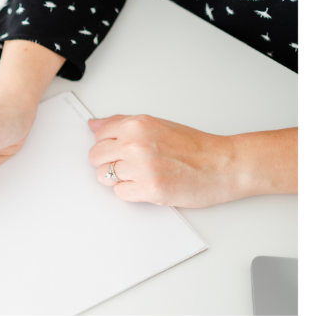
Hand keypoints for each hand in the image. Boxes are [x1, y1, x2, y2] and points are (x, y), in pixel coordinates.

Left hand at [88, 113, 244, 207]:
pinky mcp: (150, 191)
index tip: (114, 148)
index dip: (106, 143)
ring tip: (137, 175)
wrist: (220, 165)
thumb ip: (122, 123)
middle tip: (124, 164)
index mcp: (137, 124)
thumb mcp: (156, 124)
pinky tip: (144, 185)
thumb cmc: (194, 145)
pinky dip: (129, 192)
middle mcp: (136, 143)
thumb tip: (94, 124)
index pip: (99, 134)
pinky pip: (120, 193)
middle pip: (96, 156)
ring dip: (117, 178)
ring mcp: (142, 168)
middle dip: (106, 161)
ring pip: (105, 176)